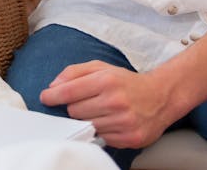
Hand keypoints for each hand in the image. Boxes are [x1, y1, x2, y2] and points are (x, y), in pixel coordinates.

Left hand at [39, 61, 177, 148]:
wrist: (161, 97)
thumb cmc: (126, 82)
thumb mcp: (101, 68)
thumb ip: (74, 72)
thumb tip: (53, 86)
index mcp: (106, 80)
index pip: (69, 91)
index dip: (53, 96)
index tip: (46, 98)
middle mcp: (115, 101)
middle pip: (74, 111)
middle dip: (75, 107)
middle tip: (88, 102)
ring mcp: (123, 122)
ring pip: (87, 126)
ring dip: (88, 120)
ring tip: (101, 111)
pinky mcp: (129, 138)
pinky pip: (101, 138)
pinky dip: (102, 131)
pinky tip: (111, 121)